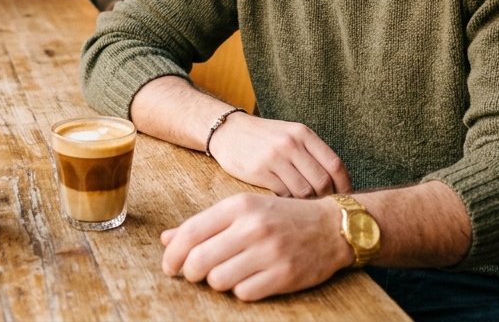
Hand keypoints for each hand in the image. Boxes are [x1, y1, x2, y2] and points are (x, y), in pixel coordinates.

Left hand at [161, 193, 353, 300]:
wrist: (331, 227)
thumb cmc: (281, 217)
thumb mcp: (244, 210)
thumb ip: (205, 224)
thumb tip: (166, 239)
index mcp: (239, 206)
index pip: (190, 233)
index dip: (172, 255)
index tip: (169, 266)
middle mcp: (252, 227)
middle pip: (199, 260)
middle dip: (190, 273)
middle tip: (194, 275)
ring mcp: (269, 252)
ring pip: (218, 280)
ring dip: (216, 282)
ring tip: (226, 275)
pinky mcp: (283, 275)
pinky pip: (243, 293)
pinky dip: (240, 291)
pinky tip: (248, 280)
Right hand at [209, 113, 351, 197]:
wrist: (229, 131)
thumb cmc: (265, 138)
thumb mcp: (291, 135)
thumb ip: (313, 154)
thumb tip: (339, 183)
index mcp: (304, 134)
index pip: (335, 164)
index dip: (344, 186)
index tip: (345, 199)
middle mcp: (292, 144)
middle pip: (322, 181)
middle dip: (326, 198)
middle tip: (325, 208)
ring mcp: (275, 157)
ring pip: (304, 191)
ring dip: (307, 203)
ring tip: (305, 208)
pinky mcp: (259, 171)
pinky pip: (283, 195)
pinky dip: (288, 202)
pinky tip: (286, 204)